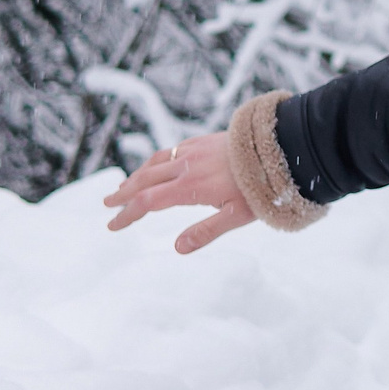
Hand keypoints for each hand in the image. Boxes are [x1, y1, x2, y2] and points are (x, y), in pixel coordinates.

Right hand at [101, 132, 256, 253]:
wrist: (280, 148)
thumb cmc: (263, 186)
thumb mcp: (237, 216)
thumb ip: (206, 232)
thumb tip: (176, 249)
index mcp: (190, 187)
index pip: (147, 203)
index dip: (127, 215)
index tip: (113, 225)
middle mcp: (186, 166)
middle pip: (144, 180)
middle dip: (123, 194)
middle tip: (107, 205)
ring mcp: (194, 150)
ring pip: (156, 162)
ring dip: (136, 176)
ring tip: (124, 186)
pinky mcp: (204, 140)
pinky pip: (171, 150)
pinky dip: (156, 161)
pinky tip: (157, 165)